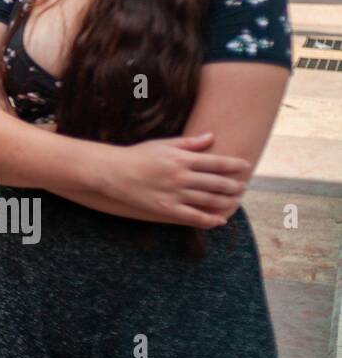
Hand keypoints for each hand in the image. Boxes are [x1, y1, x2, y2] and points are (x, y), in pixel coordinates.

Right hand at [103, 133, 251, 228]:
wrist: (113, 172)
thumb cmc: (138, 155)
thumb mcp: (163, 144)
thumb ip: (189, 143)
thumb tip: (211, 137)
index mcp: (182, 159)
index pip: (216, 163)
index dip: (234, 165)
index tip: (245, 166)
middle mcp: (181, 177)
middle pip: (217, 183)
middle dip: (233, 185)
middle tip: (243, 187)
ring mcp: (175, 194)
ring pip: (209, 201)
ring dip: (226, 201)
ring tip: (235, 200)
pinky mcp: (166, 208)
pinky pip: (194, 217)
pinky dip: (210, 220)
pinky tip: (220, 220)